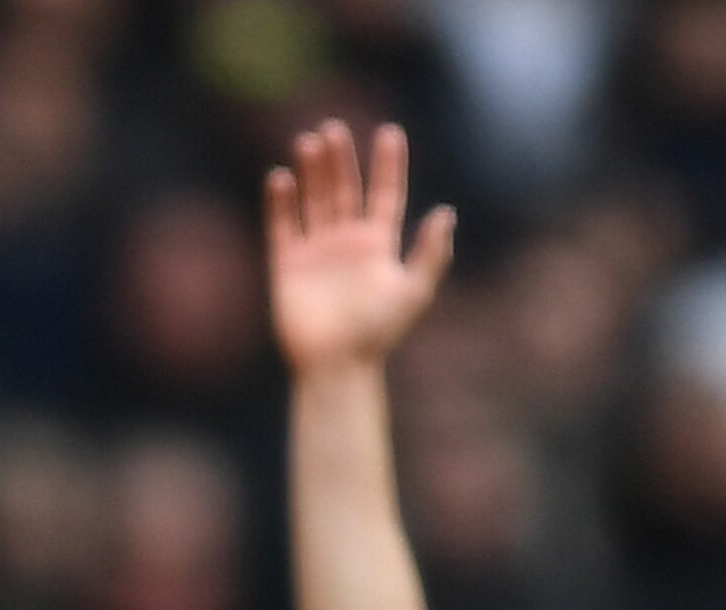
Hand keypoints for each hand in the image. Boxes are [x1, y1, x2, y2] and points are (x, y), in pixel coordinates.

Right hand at [263, 118, 453, 380]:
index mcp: (378, 245)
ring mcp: (315, 252)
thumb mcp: (414, 292)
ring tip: (309, 141)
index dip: (389, 165)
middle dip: (340, 159)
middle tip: (334, 128)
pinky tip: (280, 177)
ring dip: (312, 172)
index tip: (390, 132)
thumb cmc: (378, 333)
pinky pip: (281, 226)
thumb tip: (446, 213)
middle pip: (344, 189)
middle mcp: (347, 242)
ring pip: (314, 200)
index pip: (385, 195)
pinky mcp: (286, 266)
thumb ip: (431, 254)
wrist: (335, 366)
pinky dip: (279, 202)